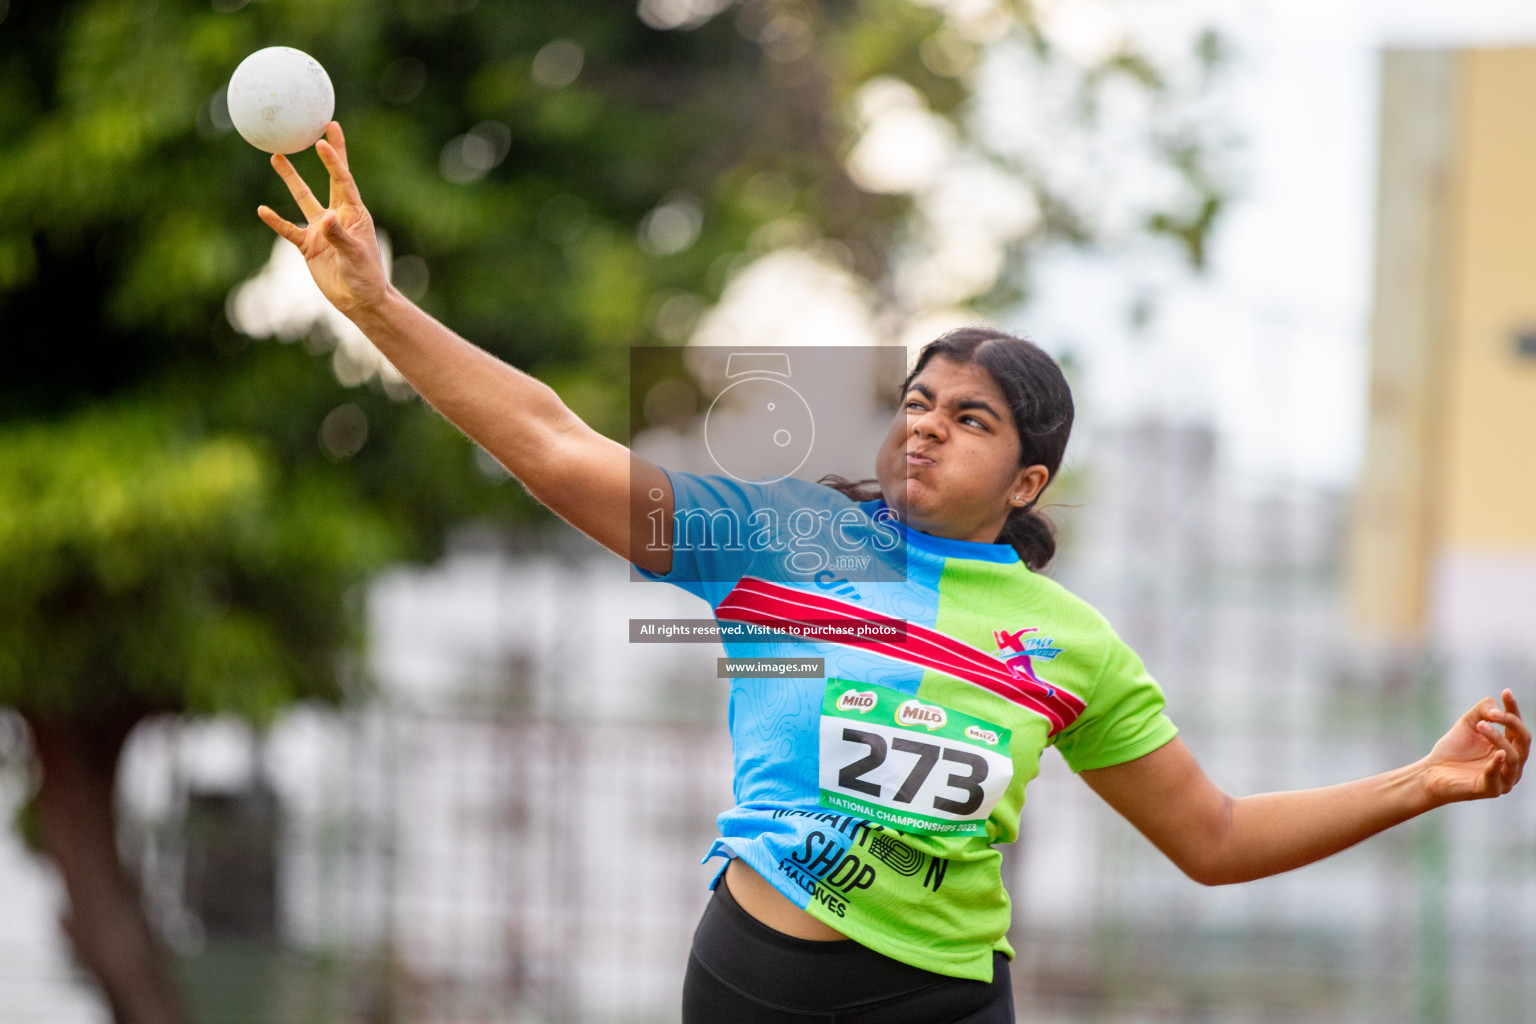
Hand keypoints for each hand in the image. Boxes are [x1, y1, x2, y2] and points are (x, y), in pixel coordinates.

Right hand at [256, 121, 390, 317]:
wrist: (359, 301)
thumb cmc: (366, 277)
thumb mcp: (354, 256)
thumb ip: (340, 236)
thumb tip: (326, 218)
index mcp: (354, 214)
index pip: (343, 181)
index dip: (334, 160)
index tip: (324, 139)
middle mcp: (337, 216)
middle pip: (328, 179)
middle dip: (325, 155)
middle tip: (313, 131)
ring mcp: (321, 229)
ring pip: (303, 198)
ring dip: (291, 179)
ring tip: (276, 156)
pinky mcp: (308, 245)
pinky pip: (288, 229)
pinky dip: (276, 221)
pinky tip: (262, 210)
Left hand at [1420, 689, 1527, 803]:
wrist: (1431, 771)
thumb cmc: (1453, 749)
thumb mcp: (1468, 724)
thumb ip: (1482, 711)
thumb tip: (1496, 709)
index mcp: (1509, 747)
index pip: (1518, 726)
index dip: (1514, 709)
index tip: (1506, 692)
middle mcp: (1512, 763)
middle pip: (1523, 740)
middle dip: (1511, 723)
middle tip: (1492, 714)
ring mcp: (1505, 778)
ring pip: (1513, 757)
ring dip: (1498, 738)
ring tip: (1480, 725)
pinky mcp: (1491, 790)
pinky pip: (1498, 776)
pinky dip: (1497, 764)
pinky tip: (1498, 753)